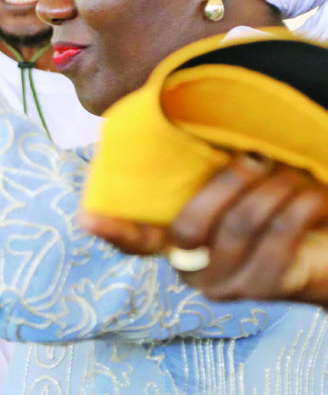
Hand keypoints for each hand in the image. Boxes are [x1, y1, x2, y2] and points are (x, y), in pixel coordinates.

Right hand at [82, 153, 327, 306]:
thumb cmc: (284, 198)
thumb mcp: (242, 177)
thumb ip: (210, 158)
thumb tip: (186, 105)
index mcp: (176, 238)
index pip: (135, 239)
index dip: (113, 229)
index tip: (89, 219)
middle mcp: (190, 267)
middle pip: (188, 227)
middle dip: (226, 184)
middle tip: (259, 157)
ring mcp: (223, 284)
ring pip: (235, 230)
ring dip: (270, 191)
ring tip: (295, 174)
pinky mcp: (261, 289)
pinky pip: (275, 240)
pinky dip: (297, 207)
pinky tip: (311, 195)